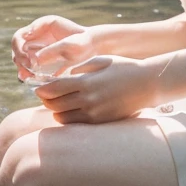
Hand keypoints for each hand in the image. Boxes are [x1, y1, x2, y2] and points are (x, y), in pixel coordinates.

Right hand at [12, 15, 91, 80]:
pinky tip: (30, 80)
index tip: (28, 61)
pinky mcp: (41, 58)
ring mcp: (38, 46)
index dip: (19, 49)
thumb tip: (33, 61)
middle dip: (19, 60)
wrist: (94, 47)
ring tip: (27, 78)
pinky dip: (27, 73)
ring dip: (21, 68)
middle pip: (17, 48)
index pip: (19, 36)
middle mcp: (37, 35)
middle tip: (27, 72)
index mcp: (42, 26)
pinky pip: (28, 66)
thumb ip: (51, 51)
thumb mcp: (69, 45)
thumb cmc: (84, 43)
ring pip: (20, 58)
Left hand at [34, 55, 155, 122]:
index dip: (42, 89)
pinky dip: (68, 119)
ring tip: (56, 104)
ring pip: (63, 118)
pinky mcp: (100, 123)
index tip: (37, 88)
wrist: (147, 84)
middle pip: (55, 104)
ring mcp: (95, 114)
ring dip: (56, 111)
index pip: (54, 89)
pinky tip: (70, 112)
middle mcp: (88, 100)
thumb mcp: (102, 60)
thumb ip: (81, 67)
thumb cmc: (124, 67)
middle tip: (43, 96)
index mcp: (87, 82)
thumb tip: (65, 75)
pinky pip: (76, 125)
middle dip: (46, 100)